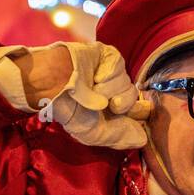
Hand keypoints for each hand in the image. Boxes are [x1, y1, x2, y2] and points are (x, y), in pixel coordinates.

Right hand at [24, 41, 151, 149]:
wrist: (51, 85)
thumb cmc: (68, 110)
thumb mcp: (93, 133)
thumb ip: (119, 136)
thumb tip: (142, 139)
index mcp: (112, 108)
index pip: (136, 112)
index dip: (133, 116)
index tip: (121, 118)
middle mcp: (114, 89)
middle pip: (133, 98)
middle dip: (119, 105)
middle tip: (102, 105)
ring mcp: (111, 71)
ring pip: (127, 83)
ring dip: (108, 90)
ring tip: (90, 88)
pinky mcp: (107, 55)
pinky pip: (120, 67)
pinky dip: (106, 76)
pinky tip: (92, 77)